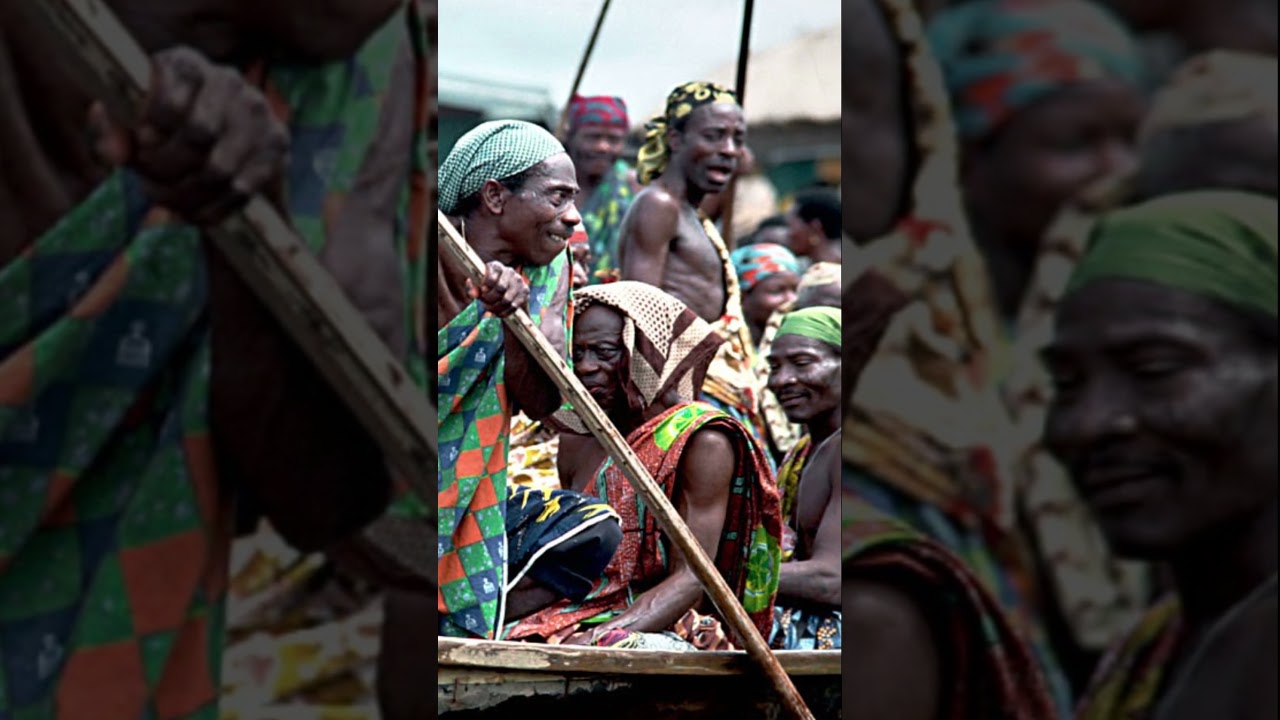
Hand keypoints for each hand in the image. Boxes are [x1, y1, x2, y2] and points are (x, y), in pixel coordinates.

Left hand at [89, 46, 289, 225]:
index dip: (154, 128)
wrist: (222, 155)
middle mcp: (228, 80)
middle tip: (148, 182)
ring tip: (168, 201)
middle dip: (167, 168)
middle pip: (198, 135)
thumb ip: (112, 134)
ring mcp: (258, 114)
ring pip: (219, 170)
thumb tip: (112, 146)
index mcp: (186, 64)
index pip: (172, 99)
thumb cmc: (164, 136)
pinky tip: (194, 212)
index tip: (144, 144)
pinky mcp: (277, 146)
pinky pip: (239, 190)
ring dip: (187, 195)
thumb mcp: (131, 131)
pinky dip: (212, 209)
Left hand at [468, 261, 527, 317]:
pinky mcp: (525, 292)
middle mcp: (509, 271)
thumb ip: (473, 289)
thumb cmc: (489, 289)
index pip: (492, 276)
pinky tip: (498, 313)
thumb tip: (473, 293)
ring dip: (496, 308)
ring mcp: (519, 281)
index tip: (483, 291)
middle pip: (500, 288)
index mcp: (496, 266)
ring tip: (490, 309)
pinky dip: (504, 312)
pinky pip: (513, 306)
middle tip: (484, 304)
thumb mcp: (479, 287)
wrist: (507, 294)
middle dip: (490, 299)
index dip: (487, 286)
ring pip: (507, 300)